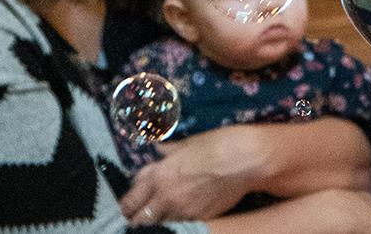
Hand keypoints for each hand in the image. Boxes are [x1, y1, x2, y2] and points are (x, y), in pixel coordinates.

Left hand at [120, 125, 260, 223]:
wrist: (244, 159)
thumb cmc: (215, 145)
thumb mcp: (185, 145)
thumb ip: (166, 154)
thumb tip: (157, 151)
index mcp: (159, 176)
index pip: (130, 201)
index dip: (126, 205)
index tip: (128, 205)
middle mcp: (167, 197)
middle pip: (141, 221)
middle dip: (138, 219)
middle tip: (140, 215)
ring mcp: (185, 211)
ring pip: (161, 225)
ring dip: (159, 220)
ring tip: (162, 214)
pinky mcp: (202, 219)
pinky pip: (184, 223)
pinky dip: (180, 220)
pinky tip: (184, 212)